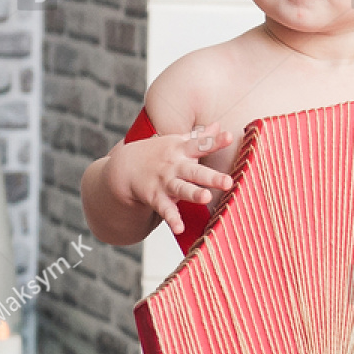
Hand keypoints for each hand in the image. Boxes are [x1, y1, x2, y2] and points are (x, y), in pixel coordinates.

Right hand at [110, 124, 234, 238]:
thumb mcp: (177, 142)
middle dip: (211, 177)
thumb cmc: (158, 154)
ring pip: (181, 189)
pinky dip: (172, 219)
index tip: (229, 136)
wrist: (124, 168)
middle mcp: (174, 166)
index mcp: (181, 150)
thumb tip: (218, 125)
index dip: (215, 140)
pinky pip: (165, 210)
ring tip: (206, 198)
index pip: (200, 144)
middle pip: (194, 171)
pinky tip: (179, 228)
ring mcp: (165, 182)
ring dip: (193, 194)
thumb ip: (199, 137)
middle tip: (227, 182)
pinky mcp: (156, 198)